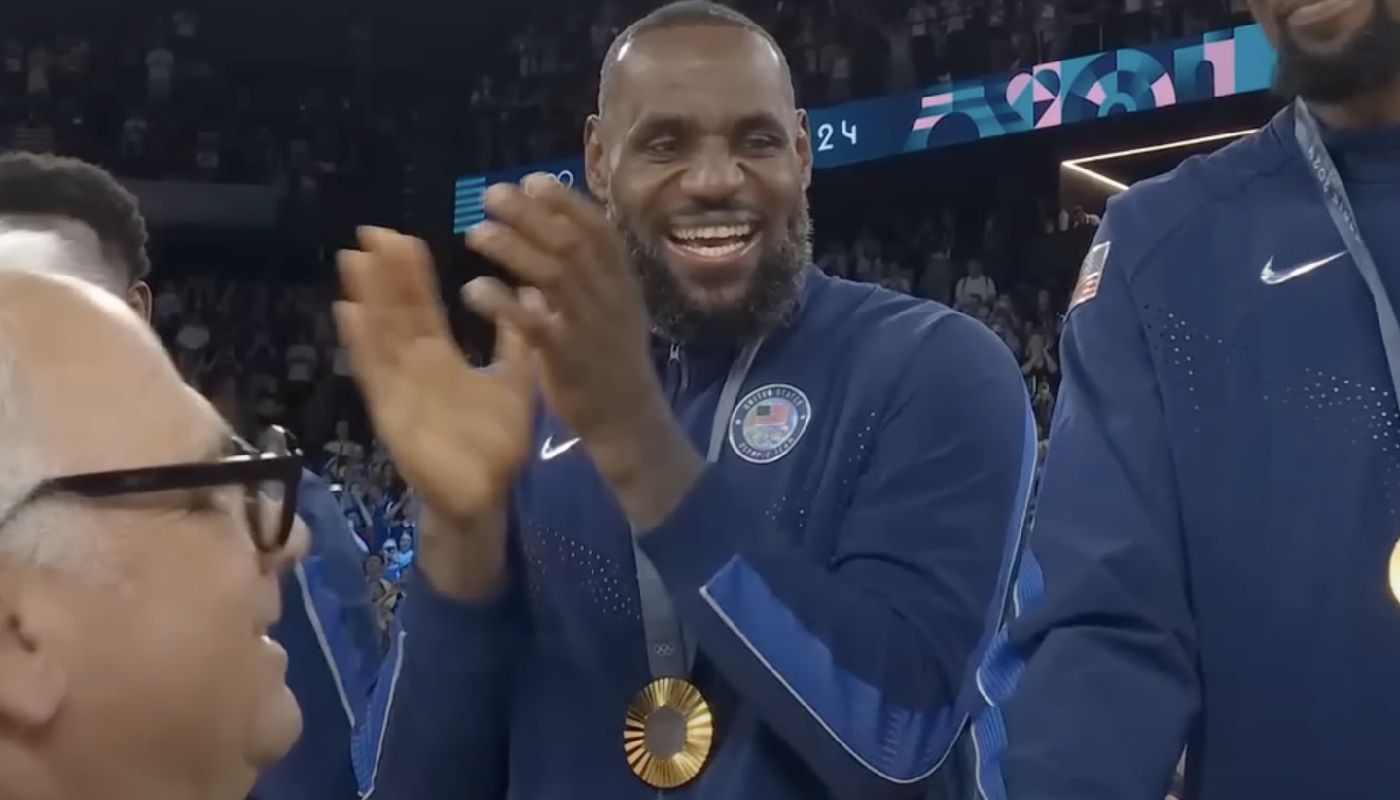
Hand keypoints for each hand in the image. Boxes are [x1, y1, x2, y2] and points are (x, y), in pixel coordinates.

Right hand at [334, 227, 533, 535]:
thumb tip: (526, 297)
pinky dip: (361, 343)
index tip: (399, 237)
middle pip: (395, 313)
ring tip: (353, 259)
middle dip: (382, 274)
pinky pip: (374, 373)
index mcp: (441, 360)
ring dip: (366, 298)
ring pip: (380, 335)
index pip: (421, 308)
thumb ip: (515, 342)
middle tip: (369, 232)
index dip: (410, 274)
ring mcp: (399, 389)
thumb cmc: (497, 444)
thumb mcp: (514, 382)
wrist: (487, 496)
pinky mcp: (392, 413)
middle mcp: (414, 369)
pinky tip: (348, 311)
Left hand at [463, 175, 701, 527]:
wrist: (628, 421)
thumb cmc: (612, 363)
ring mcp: (590, 327)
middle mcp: (609, 298)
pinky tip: (474, 289)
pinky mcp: (567, 358)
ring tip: (475, 233)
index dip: (565, 202)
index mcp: (622, 283)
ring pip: (551, 275)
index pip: (598, 229)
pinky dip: (502, 303)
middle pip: (568, 243)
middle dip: (529, 215)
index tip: (531, 181)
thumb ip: (583, 277)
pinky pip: (533, 324)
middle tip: (491, 195)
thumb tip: (547, 240)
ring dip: (511, 249)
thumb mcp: (611, 312)